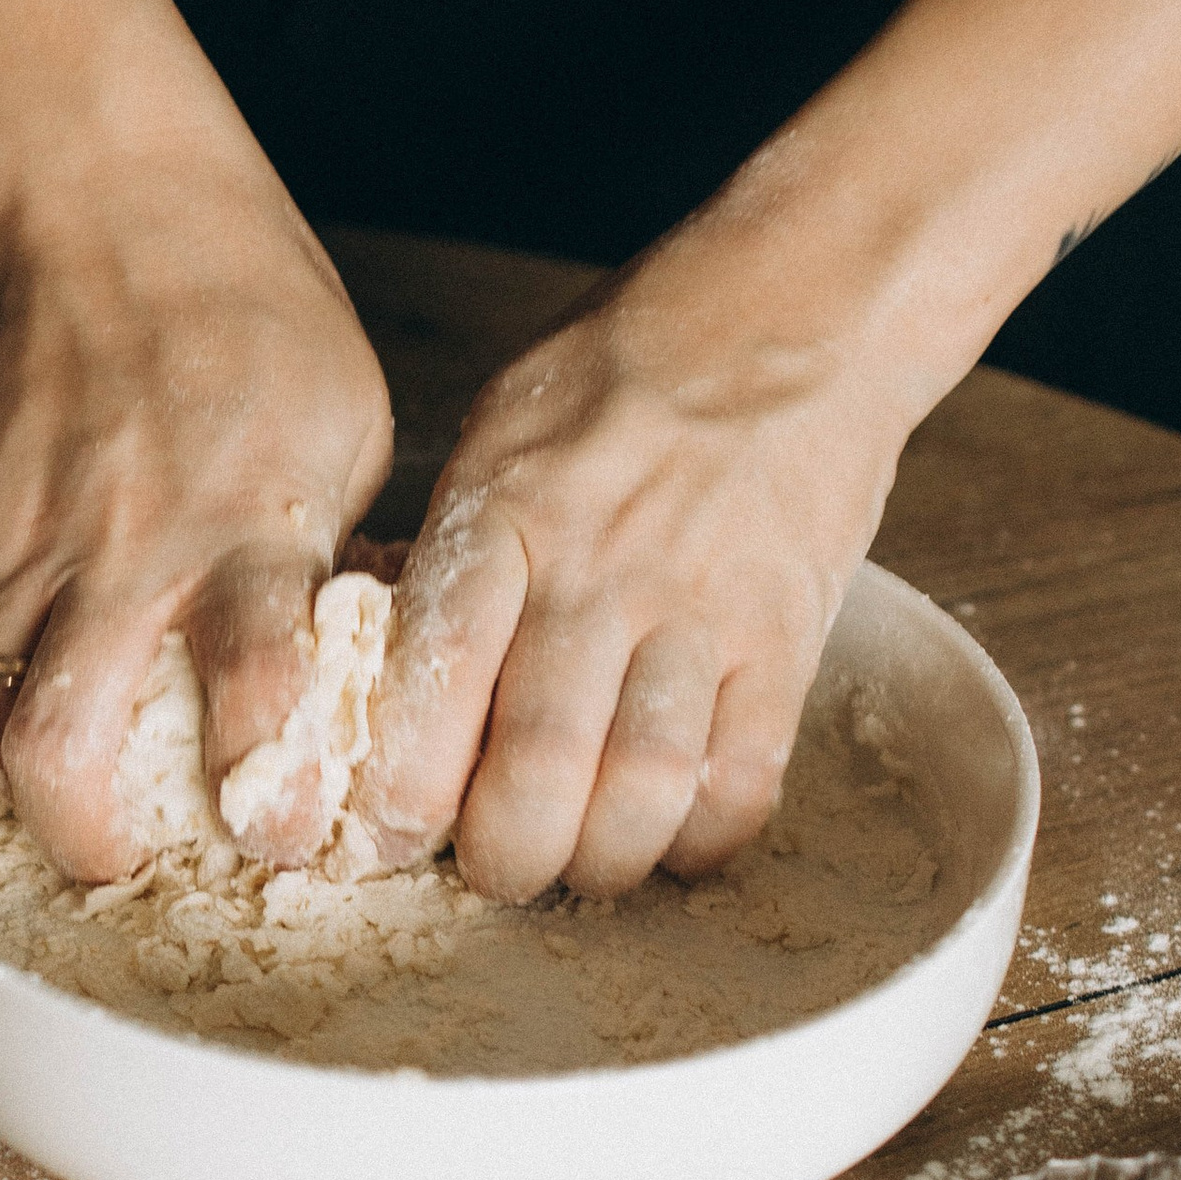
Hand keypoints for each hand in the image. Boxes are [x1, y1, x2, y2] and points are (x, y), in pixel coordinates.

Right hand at [0, 160, 393, 879]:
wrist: (120, 221)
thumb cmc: (257, 324)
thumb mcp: (347, 442)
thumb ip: (330, 565)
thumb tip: (349, 675)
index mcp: (248, 528)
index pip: (260, 689)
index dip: (271, 789)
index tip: (285, 841)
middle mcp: (129, 555)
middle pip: (64, 747)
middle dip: (87, 841)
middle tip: (123, 867)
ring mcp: (30, 549)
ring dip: (21, 788)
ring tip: (68, 805)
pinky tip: (29, 712)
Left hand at [356, 262, 910, 899]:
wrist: (799, 310)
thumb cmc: (627, 368)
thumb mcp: (500, 425)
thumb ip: (451, 544)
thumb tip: (381, 672)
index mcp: (507, 512)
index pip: (437, 676)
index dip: (406, 788)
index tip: (390, 836)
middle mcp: (602, 569)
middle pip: (542, 764)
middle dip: (504, 856)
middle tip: (493, 870)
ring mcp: (703, 608)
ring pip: (645, 790)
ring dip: (601, 861)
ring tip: (577, 862)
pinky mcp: (788, 637)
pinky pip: (744, 780)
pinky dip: (701, 839)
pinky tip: (671, 835)